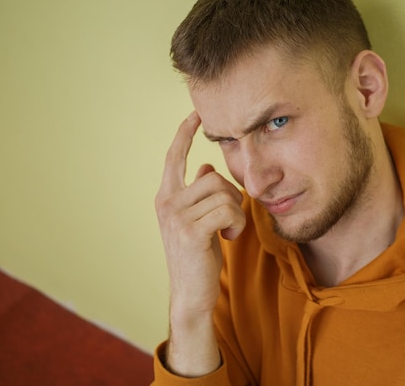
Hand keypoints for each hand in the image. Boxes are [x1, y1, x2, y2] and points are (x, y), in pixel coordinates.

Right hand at [155, 111, 245, 318]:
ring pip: (224, 193)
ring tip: (228, 230)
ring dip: (236, 212)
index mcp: (167, 196)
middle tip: (230, 218)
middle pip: (214, 177)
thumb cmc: (199, 254)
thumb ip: (198, 191)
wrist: (192, 292)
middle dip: (232, 195)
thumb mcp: (197, 218)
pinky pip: (228, 209)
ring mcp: (176, 217)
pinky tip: (229, 237)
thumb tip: (206, 165)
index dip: (185, 133)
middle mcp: (166, 202)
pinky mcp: (191, 231)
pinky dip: (237, 223)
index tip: (196, 113)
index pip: (174, 156)